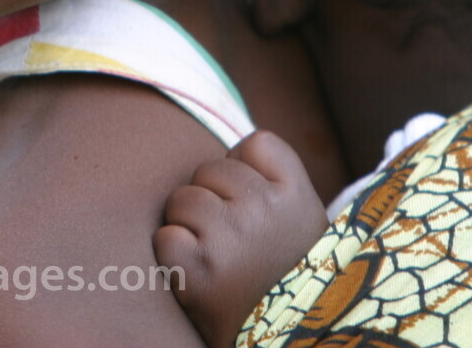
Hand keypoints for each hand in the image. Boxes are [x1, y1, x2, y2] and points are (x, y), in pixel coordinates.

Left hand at [153, 131, 327, 346]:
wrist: (294, 336)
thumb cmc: (290, 273)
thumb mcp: (306, 220)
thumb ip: (275, 178)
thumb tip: (229, 148)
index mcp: (296, 196)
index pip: (256, 143)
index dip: (246, 168)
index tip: (254, 199)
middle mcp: (264, 210)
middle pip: (209, 168)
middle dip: (213, 196)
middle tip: (234, 238)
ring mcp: (230, 238)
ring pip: (182, 199)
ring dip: (189, 224)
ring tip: (217, 255)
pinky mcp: (198, 270)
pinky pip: (165, 236)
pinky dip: (174, 254)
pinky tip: (200, 272)